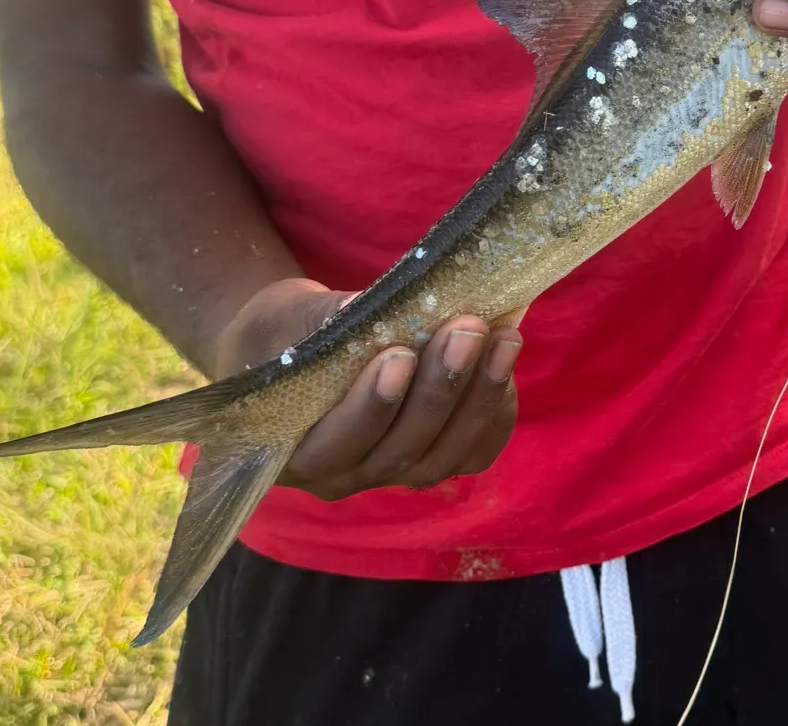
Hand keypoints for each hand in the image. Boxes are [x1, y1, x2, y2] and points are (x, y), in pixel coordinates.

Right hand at [213, 278, 523, 499]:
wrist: (295, 344)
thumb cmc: (282, 334)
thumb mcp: (287, 319)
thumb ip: (325, 322)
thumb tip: (367, 311)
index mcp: (294, 452)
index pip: (336, 443)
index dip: (372, 405)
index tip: (401, 354)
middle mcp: (345, 476)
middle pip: (400, 452)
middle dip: (440, 389)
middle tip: (467, 329)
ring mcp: (392, 474)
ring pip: (444, 456)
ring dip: (479, 397)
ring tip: (502, 338)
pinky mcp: (432, 458)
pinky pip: (474, 452)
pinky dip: (495, 411)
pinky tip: (505, 359)